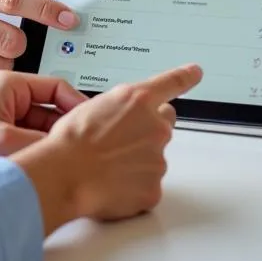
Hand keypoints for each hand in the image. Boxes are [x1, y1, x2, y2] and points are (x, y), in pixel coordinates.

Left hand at [0, 71, 87, 177]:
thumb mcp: (5, 141)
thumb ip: (43, 142)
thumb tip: (73, 146)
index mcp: (10, 83)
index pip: (57, 86)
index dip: (79, 104)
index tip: (95, 123)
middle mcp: (9, 96)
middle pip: (53, 109)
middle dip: (68, 129)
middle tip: (88, 149)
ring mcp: (4, 116)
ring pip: (42, 128)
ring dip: (52, 144)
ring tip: (70, 162)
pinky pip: (29, 141)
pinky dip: (39, 153)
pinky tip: (48, 168)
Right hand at [13, 64, 202, 233]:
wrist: (66, 174)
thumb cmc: (72, 140)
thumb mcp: (92, 106)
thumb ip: (120, 108)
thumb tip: (126, 117)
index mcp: (138, 100)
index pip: (171, 83)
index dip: (185, 76)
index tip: (195, 72)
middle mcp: (155, 127)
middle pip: (163, 124)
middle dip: (148, 129)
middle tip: (121, 139)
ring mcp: (158, 159)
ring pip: (153, 157)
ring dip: (136, 160)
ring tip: (105, 164)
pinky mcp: (154, 189)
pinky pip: (146, 184)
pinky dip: (132, 185)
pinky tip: (110, 183)